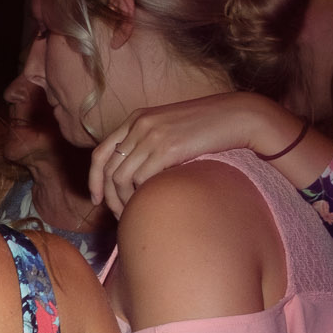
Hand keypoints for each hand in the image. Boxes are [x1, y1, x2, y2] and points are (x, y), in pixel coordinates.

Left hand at [89, 92, 301, 213]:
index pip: (100, 153)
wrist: (238, 117)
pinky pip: (140, 179)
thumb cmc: (207, 128)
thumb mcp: (169, 128)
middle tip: (118, 216)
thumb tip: (130, 177)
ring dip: (124, 201)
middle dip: (109, 197)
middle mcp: (139, 125)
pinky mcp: (167, 148)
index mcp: (137, 119)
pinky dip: (139, 196)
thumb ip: (147, 144)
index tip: (97, 200)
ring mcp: (152, 135)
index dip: (94, 180)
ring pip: (121, 178)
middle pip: (108, 170)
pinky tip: (148, 204)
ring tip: (133, 214)